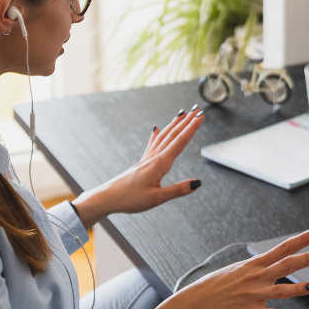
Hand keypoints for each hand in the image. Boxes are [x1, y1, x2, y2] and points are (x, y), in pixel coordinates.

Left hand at [71, 107, 204, 226]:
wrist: (108, 198)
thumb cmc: (130, 199)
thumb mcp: (157, 198)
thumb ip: (178, 190)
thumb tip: (197, 183)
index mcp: (159, 164)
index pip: (180, 142)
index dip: (192, 128)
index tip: (201, 117)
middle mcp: (153, 158)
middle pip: (173, 135)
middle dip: (187, 122)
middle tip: (198, 110)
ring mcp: (147, 159)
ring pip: (163, 137)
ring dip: (174, 125)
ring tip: (182, 114)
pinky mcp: (142, 163)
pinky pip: (152, 144)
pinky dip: (156, 135)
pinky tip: (156, 129)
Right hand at [150, 227, 308, 308]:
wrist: (196, 303)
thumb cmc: (215, 286)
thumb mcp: (236, 270)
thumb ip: (256, 268)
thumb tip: (270, 265)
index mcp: (254, 265)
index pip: (283, 248)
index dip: (301, 240)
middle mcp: (256, 277)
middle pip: (286, 265)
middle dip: (307, 258)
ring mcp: (254, 295)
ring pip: (281, 290)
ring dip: (299, 288)